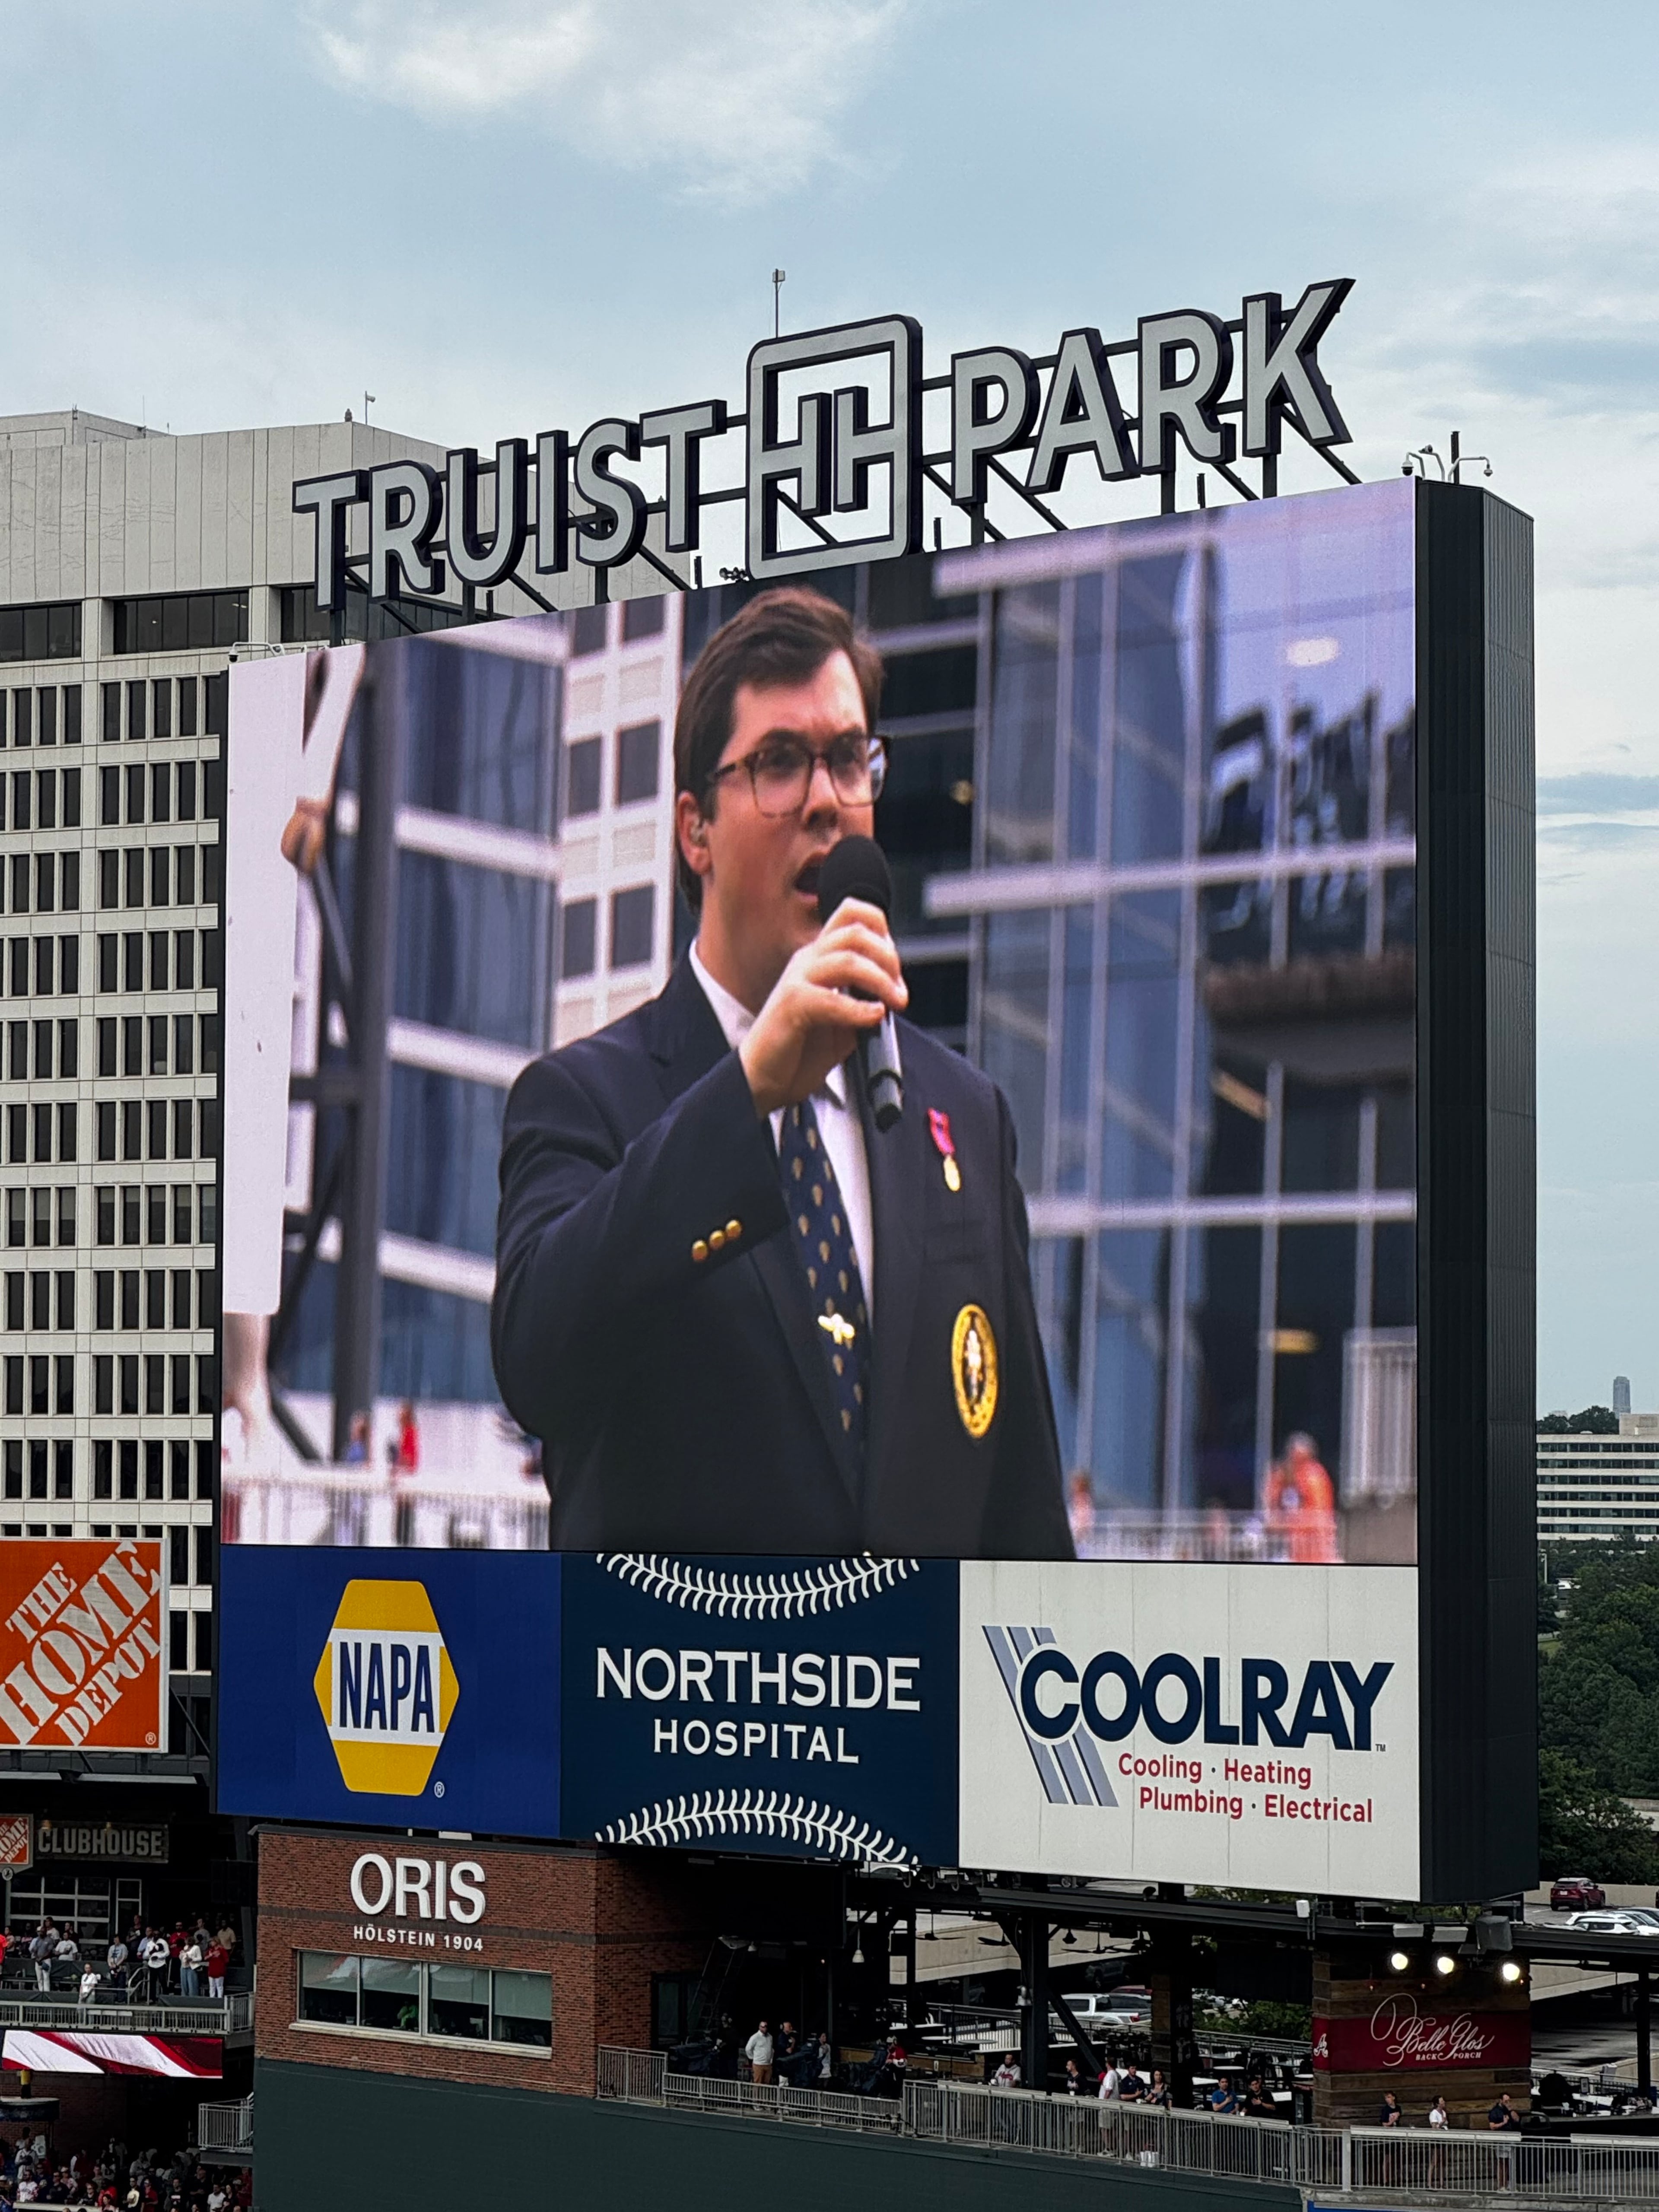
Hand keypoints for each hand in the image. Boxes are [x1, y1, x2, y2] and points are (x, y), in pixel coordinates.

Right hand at [739, 897, 906, 1115]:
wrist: (764, 1079)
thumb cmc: (799, 1050)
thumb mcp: (843, 1020)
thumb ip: (864, 1000)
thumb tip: (893, 996)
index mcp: (819, 957)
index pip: (852, 915)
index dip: (882, 933)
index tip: (895, 969)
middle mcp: (808, 960)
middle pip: (856, 932)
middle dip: (889, 959)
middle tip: (899, 992)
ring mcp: (797, 979)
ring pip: (847, 959)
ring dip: (880, 981)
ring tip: (893, 1004)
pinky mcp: (791, 1004)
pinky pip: (831, 998)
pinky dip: (859, 1009)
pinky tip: (872, 1018)